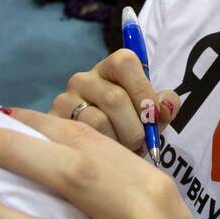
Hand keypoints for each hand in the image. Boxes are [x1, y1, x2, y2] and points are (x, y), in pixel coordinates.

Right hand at [47, 49, 180, 155]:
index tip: (153, 117)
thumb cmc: (127, 124)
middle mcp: (84, 79)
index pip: (125, 62)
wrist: (91, 148)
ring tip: (123, 150)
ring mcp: (65, 100)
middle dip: (134, 128)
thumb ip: (163, 107)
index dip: (142, 91)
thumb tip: (166, 106)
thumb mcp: (149, 114)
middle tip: (140, 143)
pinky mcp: (54, 122)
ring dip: (118, 142)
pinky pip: (81, 138)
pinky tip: (107, 155)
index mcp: (111, 68)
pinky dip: (101, 150)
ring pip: (98, 122)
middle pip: (114, 98)